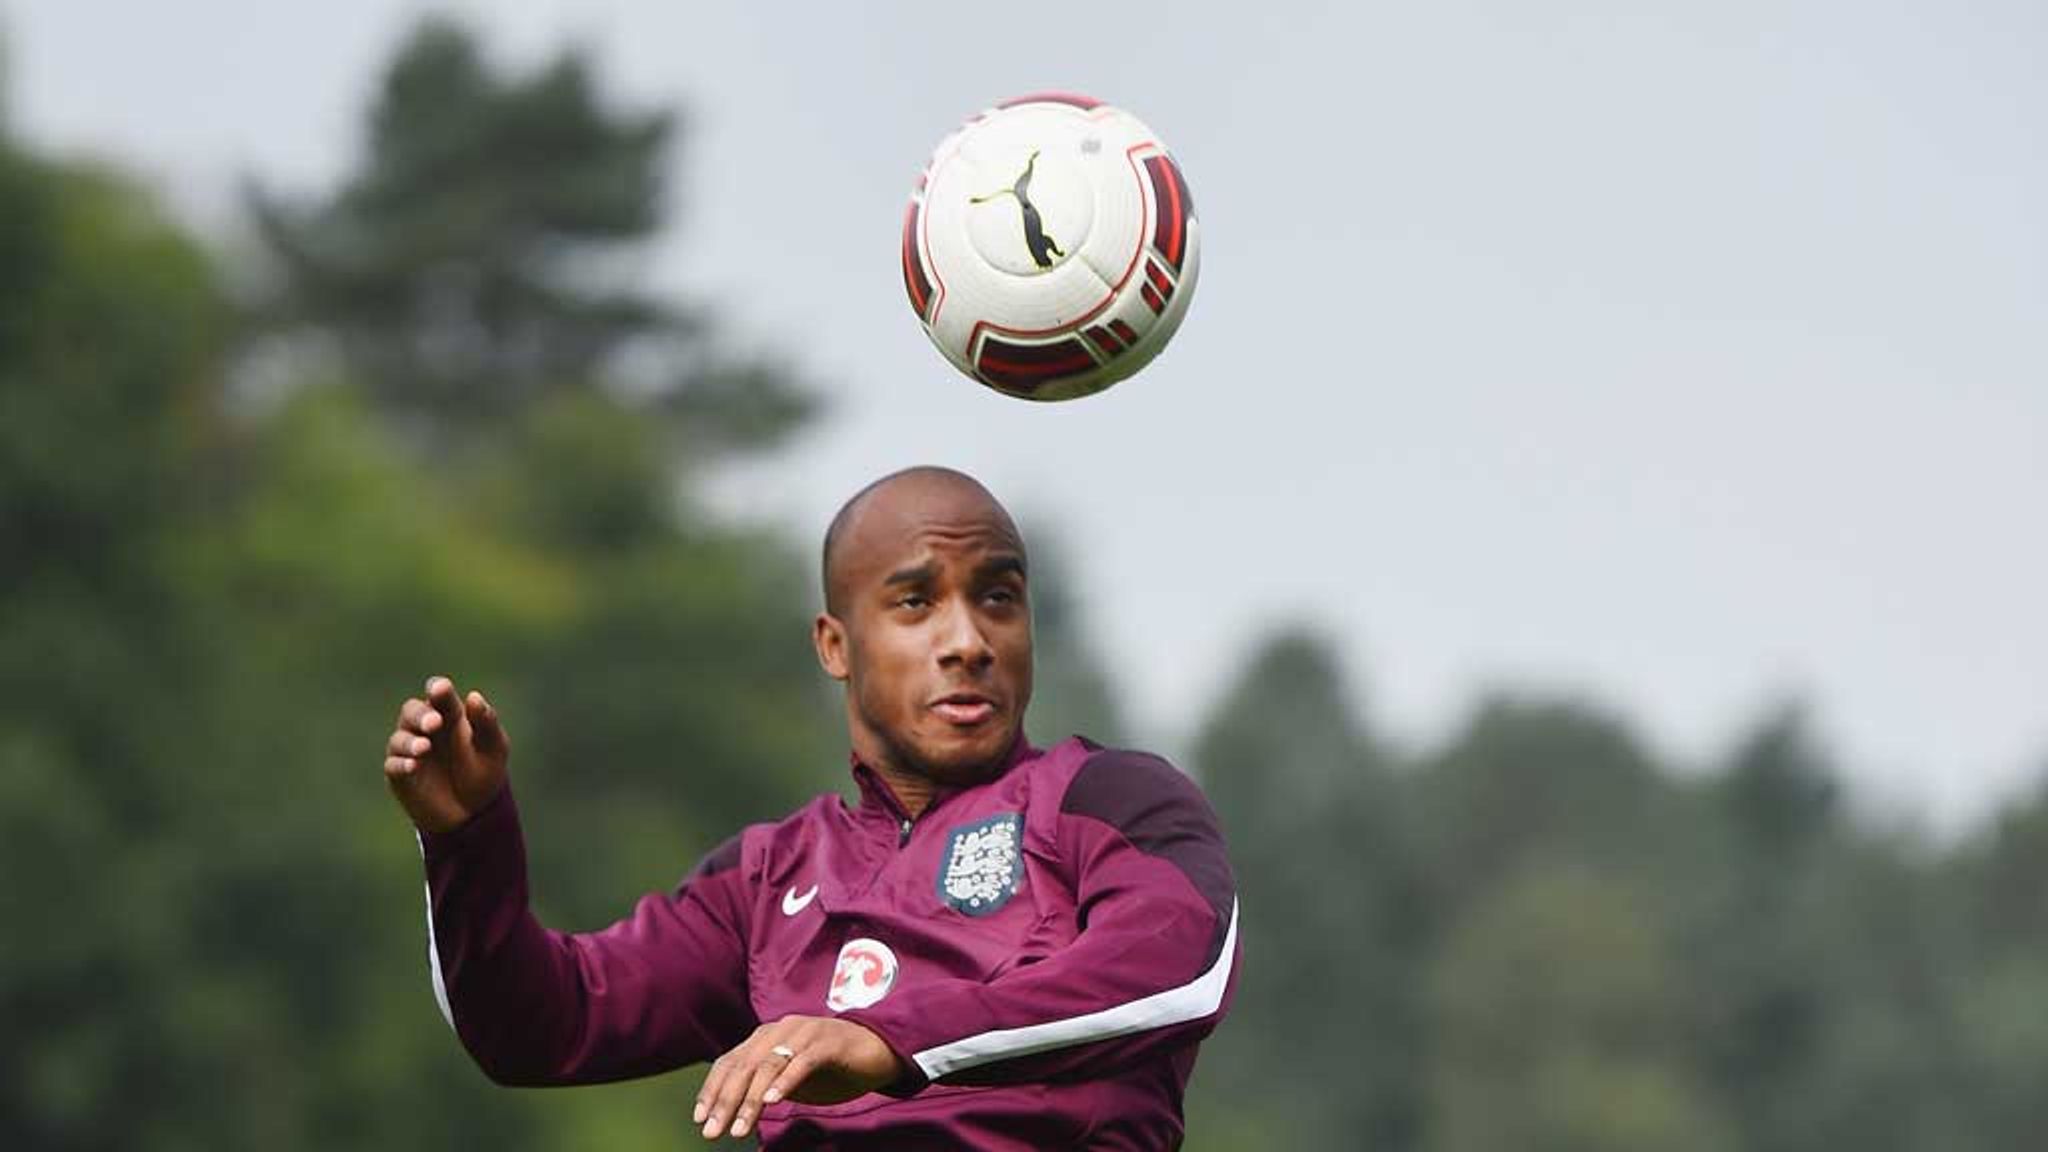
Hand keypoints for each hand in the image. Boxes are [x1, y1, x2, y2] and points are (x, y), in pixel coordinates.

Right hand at [383, 676, 510, 834]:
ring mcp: (410, 751)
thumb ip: (486, 722)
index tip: (441, 690)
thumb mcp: (493, 747)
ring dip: (410, 741)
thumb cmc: (484, 771)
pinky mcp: (400, 775)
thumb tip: (474, 697)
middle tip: (434, 723)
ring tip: (424, 748)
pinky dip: (401, 763)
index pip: (439, 694)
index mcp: (450, 714)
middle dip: (421, 715)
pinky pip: (393, 765)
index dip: (438, 689)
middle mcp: (425, 728)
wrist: (474, 812)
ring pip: (399, 738)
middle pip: (412, 710)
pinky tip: (413, 766)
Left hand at [694, 1016, 904, 1140]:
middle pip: (744, 1066)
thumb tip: (733, 1114)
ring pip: (769, 1066)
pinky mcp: (829, 1042)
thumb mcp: (790, 1080)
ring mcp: (804, 1033)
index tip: (700, 1118)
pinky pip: (802, 1061)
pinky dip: (786, 1081)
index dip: (712, 1090)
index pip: (730, 1062)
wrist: (878, 1050)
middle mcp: (780, 1030)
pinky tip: (773, 1101)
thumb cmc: (831, 1068)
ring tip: (740, 1128)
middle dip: (725, 1101)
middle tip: (712, 1131)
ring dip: (751, 1100)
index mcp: (766, 1037)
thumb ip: (765, 1087)